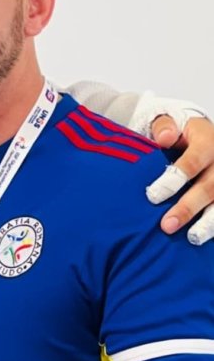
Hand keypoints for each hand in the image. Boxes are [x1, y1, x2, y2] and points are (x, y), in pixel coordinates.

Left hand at [148, 115, 213, 244]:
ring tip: (193, 238)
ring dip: (209, 222)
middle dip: (189, 207)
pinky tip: (204, 239)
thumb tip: (164, 138)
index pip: (193, 162)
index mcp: (207, 141)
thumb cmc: (180, 132)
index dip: (174, 179)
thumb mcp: (171, 121)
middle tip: (167, 225)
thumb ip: (164, 127)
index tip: (153, 196)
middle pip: (210, 187)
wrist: (203, 135)